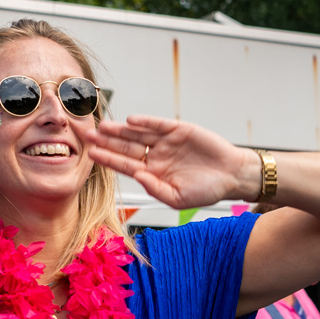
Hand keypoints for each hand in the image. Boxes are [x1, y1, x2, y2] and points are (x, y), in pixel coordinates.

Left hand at [77, 115, 261, 208]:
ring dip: (121, 130)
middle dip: (107, 141)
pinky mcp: (179, 130)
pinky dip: (145, 122)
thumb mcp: (179, 198)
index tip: (91, 154)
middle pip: (126, 147)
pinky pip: (158, 125)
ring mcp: (166, 142)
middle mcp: (155, 156)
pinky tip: (131, 120)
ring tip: (103, 125)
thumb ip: (156, 188)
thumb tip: (137, 176)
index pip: (124, 165)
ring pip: (138, 134)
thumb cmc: (206, 190)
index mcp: (152, 173)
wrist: (232, 176)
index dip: (108, 159)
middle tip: (87, 134)